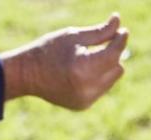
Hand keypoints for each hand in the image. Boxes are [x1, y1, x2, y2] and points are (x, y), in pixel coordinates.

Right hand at [1, 13, 127, 109]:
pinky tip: (82, 72)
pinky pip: (101, 89)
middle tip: (103, 44)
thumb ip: (99, 32)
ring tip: (89, 58)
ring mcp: (86, 100)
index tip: (124, 31)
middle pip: (116, 68)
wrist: (27, 75)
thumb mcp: (73, 36)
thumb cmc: (48, 50)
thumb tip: (119, 22)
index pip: (113, 55)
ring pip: (111, 80)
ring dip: (107, 67)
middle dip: (113, 55)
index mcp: (83, 68)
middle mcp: (87, 88)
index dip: (120, 42)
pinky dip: (98, 79)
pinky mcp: (84, 106)